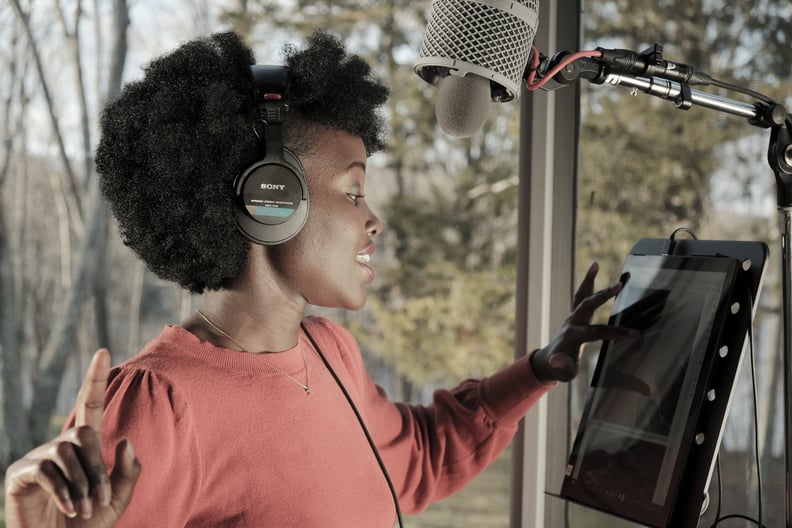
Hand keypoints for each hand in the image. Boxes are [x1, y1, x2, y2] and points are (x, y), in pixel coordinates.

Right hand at [4, 349, 139, 526]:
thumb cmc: (88, 525)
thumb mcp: (117, 499)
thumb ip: (128, 471)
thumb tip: (124, 439)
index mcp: (83, 448)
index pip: (89, 406)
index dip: (94, 379)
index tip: (103, 352)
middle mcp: (59, 447)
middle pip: (83, 435)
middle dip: (98, 468)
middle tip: (101, 499)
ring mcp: (37, 459)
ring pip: (66, 451)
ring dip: (83, 482)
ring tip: (85, 507)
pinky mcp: (19, 475)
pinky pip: (47, 470)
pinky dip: (65, 491)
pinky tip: (71, 508)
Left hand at [532, 262, 637, 382]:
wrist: (549, 362)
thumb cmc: (560, 368)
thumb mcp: (563, 372)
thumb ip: (562, 367)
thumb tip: (556, 361)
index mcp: (572, 336)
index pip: (596, 332)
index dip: (615, 333)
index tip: (635, 334)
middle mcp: (571, 323)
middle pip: (587, 306)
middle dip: (602, 296)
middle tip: (618, 285)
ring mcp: (572, 317)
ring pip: (581, 296)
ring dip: (589, 280)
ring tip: (595, 264)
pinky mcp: (575, 314)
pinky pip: (581, 295)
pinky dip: (588, 282)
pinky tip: (594, 268)